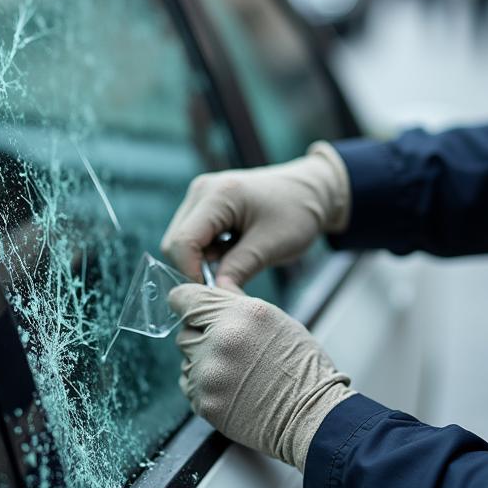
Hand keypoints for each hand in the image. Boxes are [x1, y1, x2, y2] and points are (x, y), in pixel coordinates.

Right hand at [160, 141, 349, 287]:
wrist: (312, 190)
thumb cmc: (297, 212)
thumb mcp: (271, 246)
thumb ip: (239, 270)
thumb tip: (215, 298)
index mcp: (218, 194)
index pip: (183, 242)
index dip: (192, 274)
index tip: (215, 294)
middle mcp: (202, 190)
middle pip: (175, 242)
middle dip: (196, 268)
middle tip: (229, 280)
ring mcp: (202, 195)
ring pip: (182, 241)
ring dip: (203, 260)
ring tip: (238, 260)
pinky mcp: (206, 204)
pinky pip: (194, 236)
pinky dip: (209, 251)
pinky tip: (234, 250)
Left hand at [169, 284, 354, 470]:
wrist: (311, 415)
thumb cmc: (301, 366)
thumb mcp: (276, 319)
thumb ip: (237, 304)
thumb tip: (213, 292)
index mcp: (240, 314)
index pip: (185, 298)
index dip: (187, 303)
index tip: (190, 309)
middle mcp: (219, 340)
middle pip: (184, 331)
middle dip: (201, 336)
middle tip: (229, 347)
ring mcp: (209, 374)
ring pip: (186, 360)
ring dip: (202, 362)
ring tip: (236, 371)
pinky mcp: (204, 402)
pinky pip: (190, 386)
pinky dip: (204, 386)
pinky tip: (232, 388)